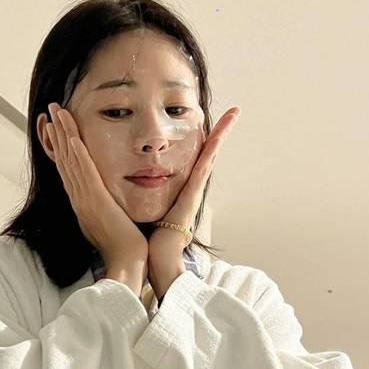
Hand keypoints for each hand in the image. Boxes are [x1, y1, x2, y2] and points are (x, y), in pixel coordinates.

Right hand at [45, 102, 148, 266]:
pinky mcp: (96, 201)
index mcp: (81, 202)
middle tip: (51, 110)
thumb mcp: (110, 220)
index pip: (67, 168)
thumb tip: (105, 198)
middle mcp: (78, 198)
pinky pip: (85, 174)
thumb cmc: (123, 245)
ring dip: (64, 135)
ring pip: (71, 161)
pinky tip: (74, 138)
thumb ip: (105, 206)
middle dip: (57, 133)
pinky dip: (78, 155)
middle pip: (64, 159)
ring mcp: (85, 199)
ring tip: (58, 113)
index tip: (55, 126)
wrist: (126, 262)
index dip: (59, 146)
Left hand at [148, 106, 240, 262]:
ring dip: (223, 133)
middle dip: (220, 132)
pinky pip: (204, 166)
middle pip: (207, 152)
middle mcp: (191, 186)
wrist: (157, 257)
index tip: (203, 120)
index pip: (193, 158)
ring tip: (235, 113)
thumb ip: (144, 195)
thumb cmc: (150, 237)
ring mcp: (195, 189)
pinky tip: (220, 133)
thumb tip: (132, 185)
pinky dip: (214, 149)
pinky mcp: (193, 193)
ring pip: (210, 154)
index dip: (201, 140)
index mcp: (180, 188)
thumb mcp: (147, 208)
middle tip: (234, 112)